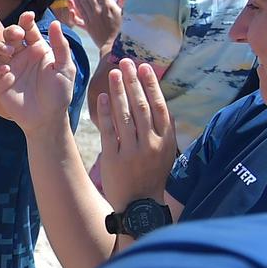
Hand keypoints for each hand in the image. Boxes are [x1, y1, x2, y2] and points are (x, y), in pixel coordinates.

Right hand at [0, 13, 79, 136]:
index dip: (26, 20)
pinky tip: (6, 69)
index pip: (29, 29)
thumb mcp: (65, 68)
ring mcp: (10, 67)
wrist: (47, 118)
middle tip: (17, 36)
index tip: (29, 17)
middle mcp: (22, 55)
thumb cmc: (59, 94)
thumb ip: (61, 46)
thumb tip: (55, 23)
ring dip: (0, 45)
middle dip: (11, 30)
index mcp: (38, 49)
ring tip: (8, 51)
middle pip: (10, 34)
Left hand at [63, 0, 126, 55]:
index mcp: (109, 5)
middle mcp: (99, 11)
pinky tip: (70, 2)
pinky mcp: (88, 27)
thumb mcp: (128, 8)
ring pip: (81, 3)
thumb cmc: (128, 27)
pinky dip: (74, 7)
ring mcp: (92, 19)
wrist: (120, 46)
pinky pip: (79, 15)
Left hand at [95, 60, 178, 211]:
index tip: (145, 67)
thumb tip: (159, 102)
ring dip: (118, 91)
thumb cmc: (152, 176)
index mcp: (165, 140)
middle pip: (141, 105)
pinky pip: (109, 130)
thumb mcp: (165, 153)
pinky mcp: (114, 158)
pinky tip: (101, 97)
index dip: (151, 85)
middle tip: (126, 62)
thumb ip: (162, 130)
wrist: (140, 205)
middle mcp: (151, 144)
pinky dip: (105, 112)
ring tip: (113, 73)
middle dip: (133, 81)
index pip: (159, 106)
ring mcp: (132, 151)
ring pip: (125, 114)